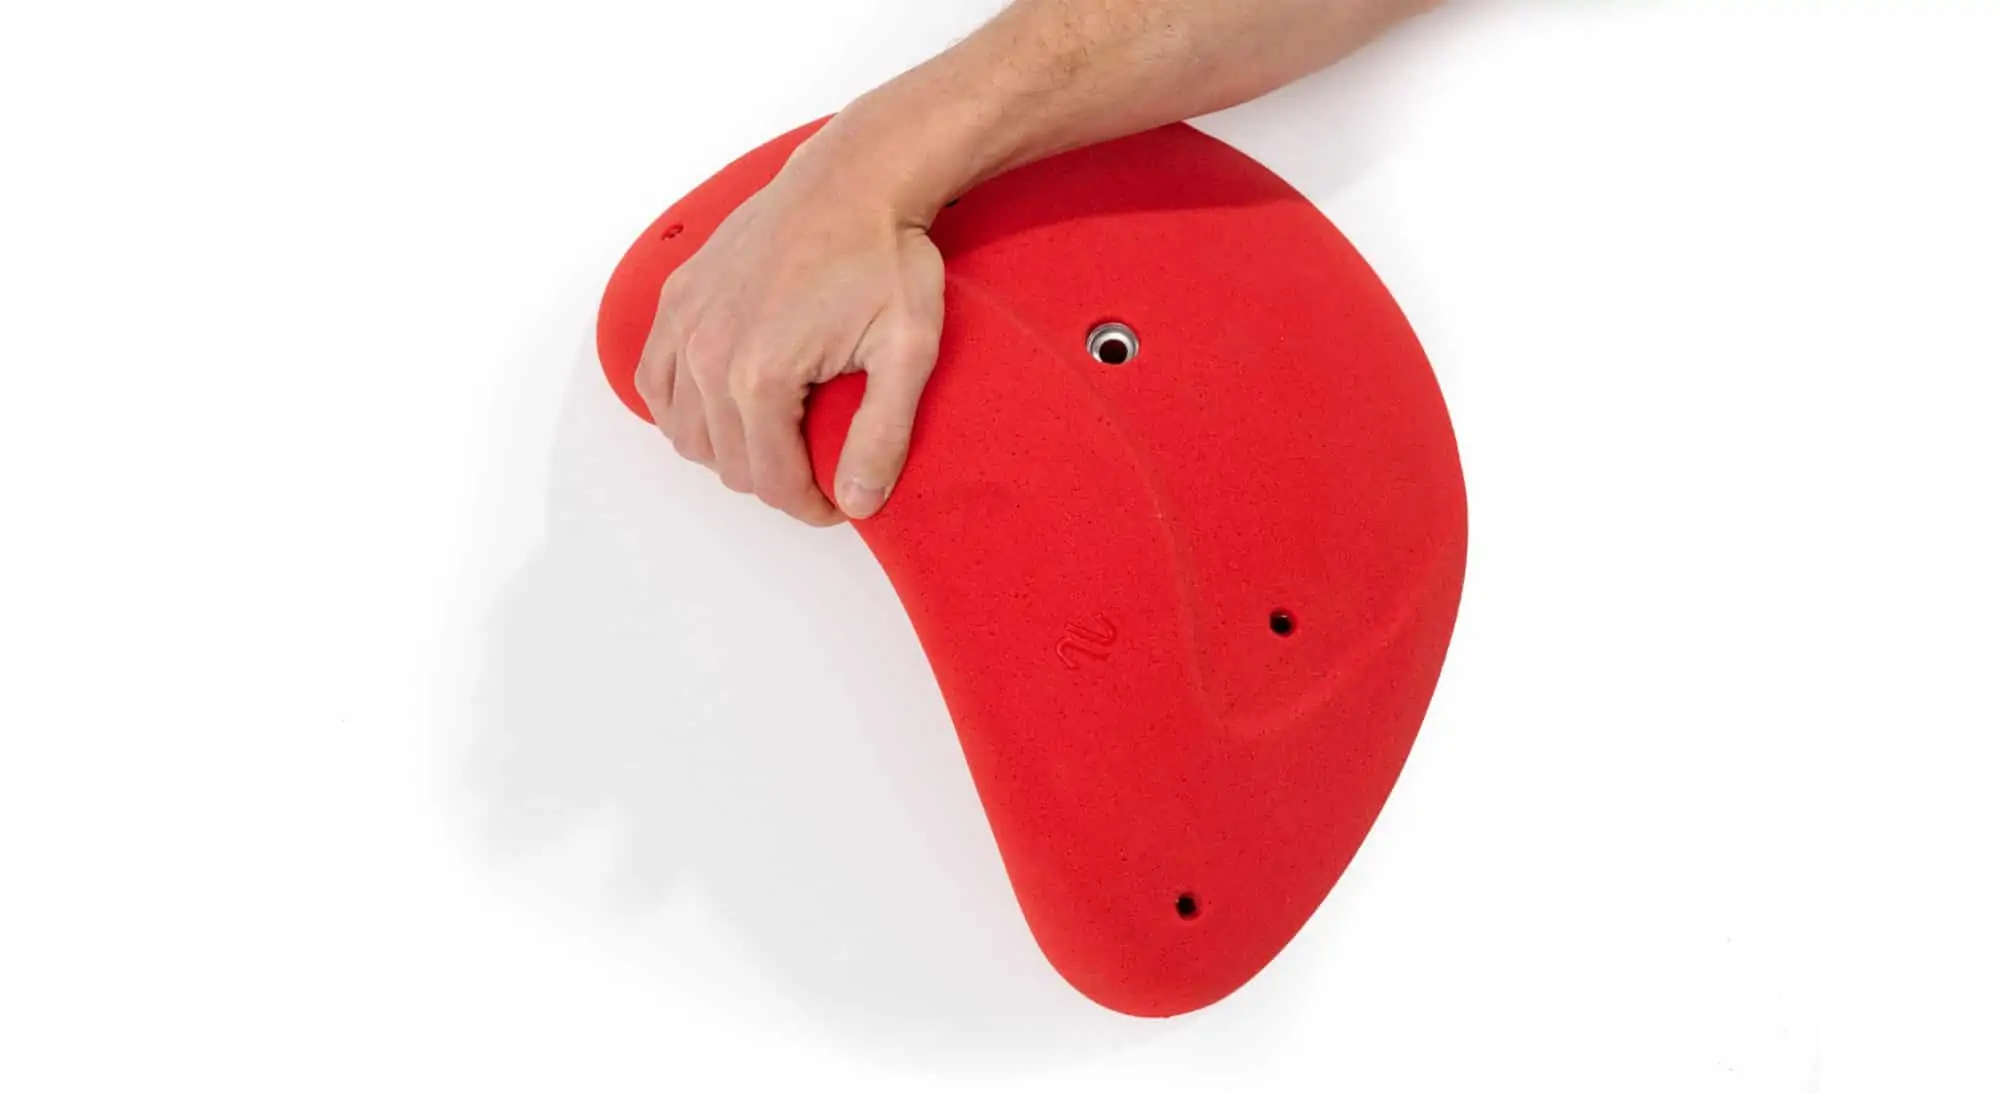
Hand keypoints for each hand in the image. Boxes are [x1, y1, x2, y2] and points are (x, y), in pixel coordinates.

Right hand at [632, 121, 946, 524]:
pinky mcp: (677, 297)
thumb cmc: (886, 256)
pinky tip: (722, 407)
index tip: (838, 504)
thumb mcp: (908, 350)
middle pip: (727, 463)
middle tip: (817, 472)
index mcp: (760, 374)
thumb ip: (882, 434)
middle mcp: (707, 353)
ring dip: (727, 450)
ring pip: (685, 432)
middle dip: (774, 481)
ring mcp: (685, 322)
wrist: (855, 179)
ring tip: (776, 443)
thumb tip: (858, 501)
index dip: (809, 507)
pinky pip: (654, 380)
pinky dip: (681, 408)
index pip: (771, 480)